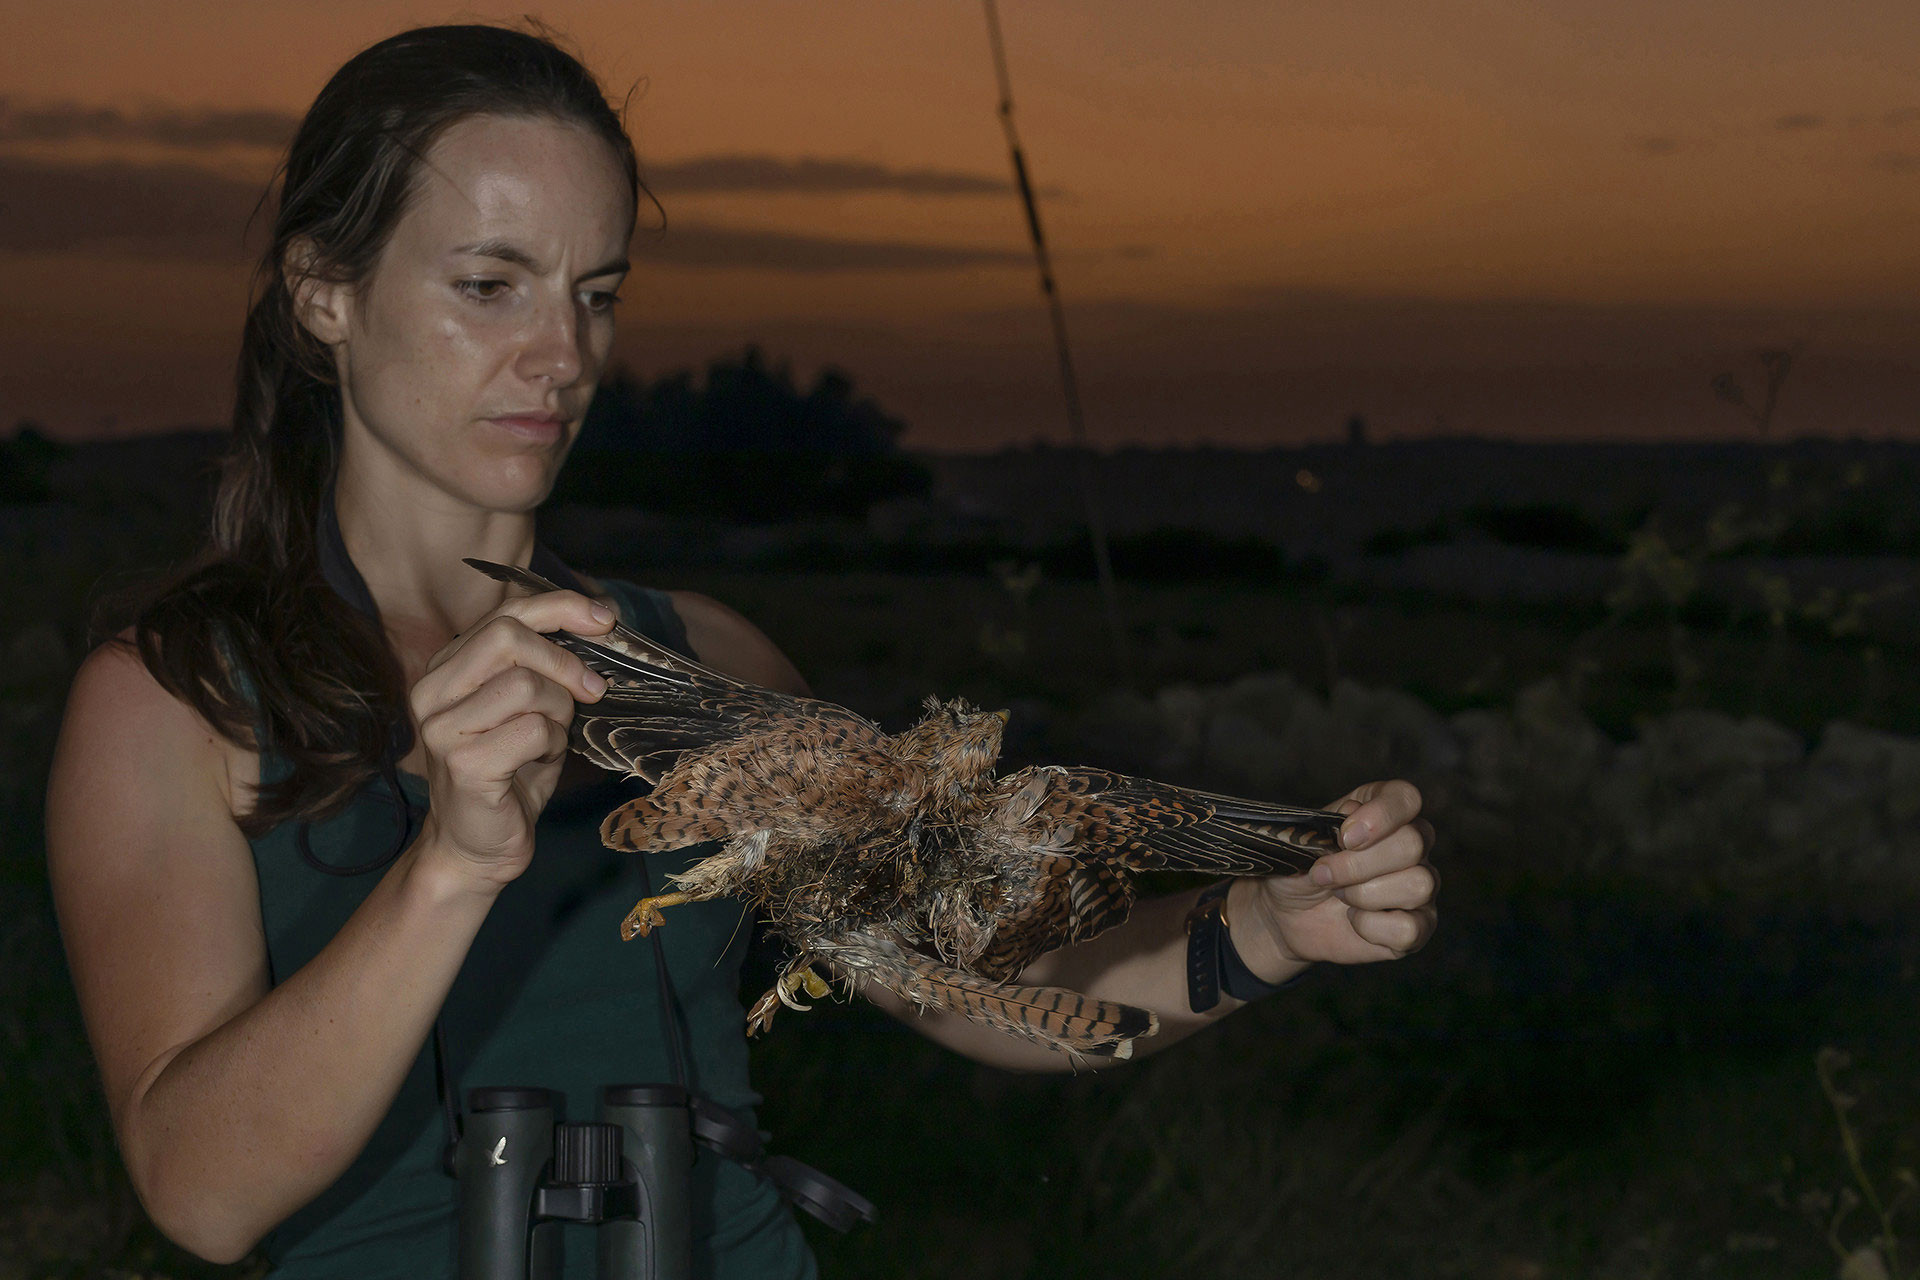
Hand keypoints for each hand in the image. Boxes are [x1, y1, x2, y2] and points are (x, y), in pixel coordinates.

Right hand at [407, 588, 613, 888]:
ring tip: (552, 738)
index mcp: (446, 669)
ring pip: (526, 685)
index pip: (504, 615)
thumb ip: (543, 666)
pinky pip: (532, 730)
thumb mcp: (527, 708)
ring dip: (559, 711)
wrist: (476, 847)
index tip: (604, 619)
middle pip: (508, 637)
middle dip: (563, 659)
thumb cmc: (508, 774)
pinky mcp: (463, 764)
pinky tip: (541, 761)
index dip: (559, 608)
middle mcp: (433, 692)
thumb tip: (598, 621)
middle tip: (592, 690)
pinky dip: (552, 744)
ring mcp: (443, 728)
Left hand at [1239, 779, 1437, 969]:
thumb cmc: (1300, 869)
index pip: (1405, 797)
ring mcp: (1421, 886)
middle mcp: (1412, 844)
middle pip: (1412, 844)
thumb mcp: (1302, 842)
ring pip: (1417, 884)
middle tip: (1324, 874)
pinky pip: (1409, 928)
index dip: (1381, 814)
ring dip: (1365, 894)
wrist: (1287, 913)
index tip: (1346, 836)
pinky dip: (1371, 927)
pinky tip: (1354, 920)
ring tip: (1339, 896)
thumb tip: (1353, 812)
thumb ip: (1329, 824)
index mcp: (1384, 812)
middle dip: (1359, 864)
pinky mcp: (1418, 926)